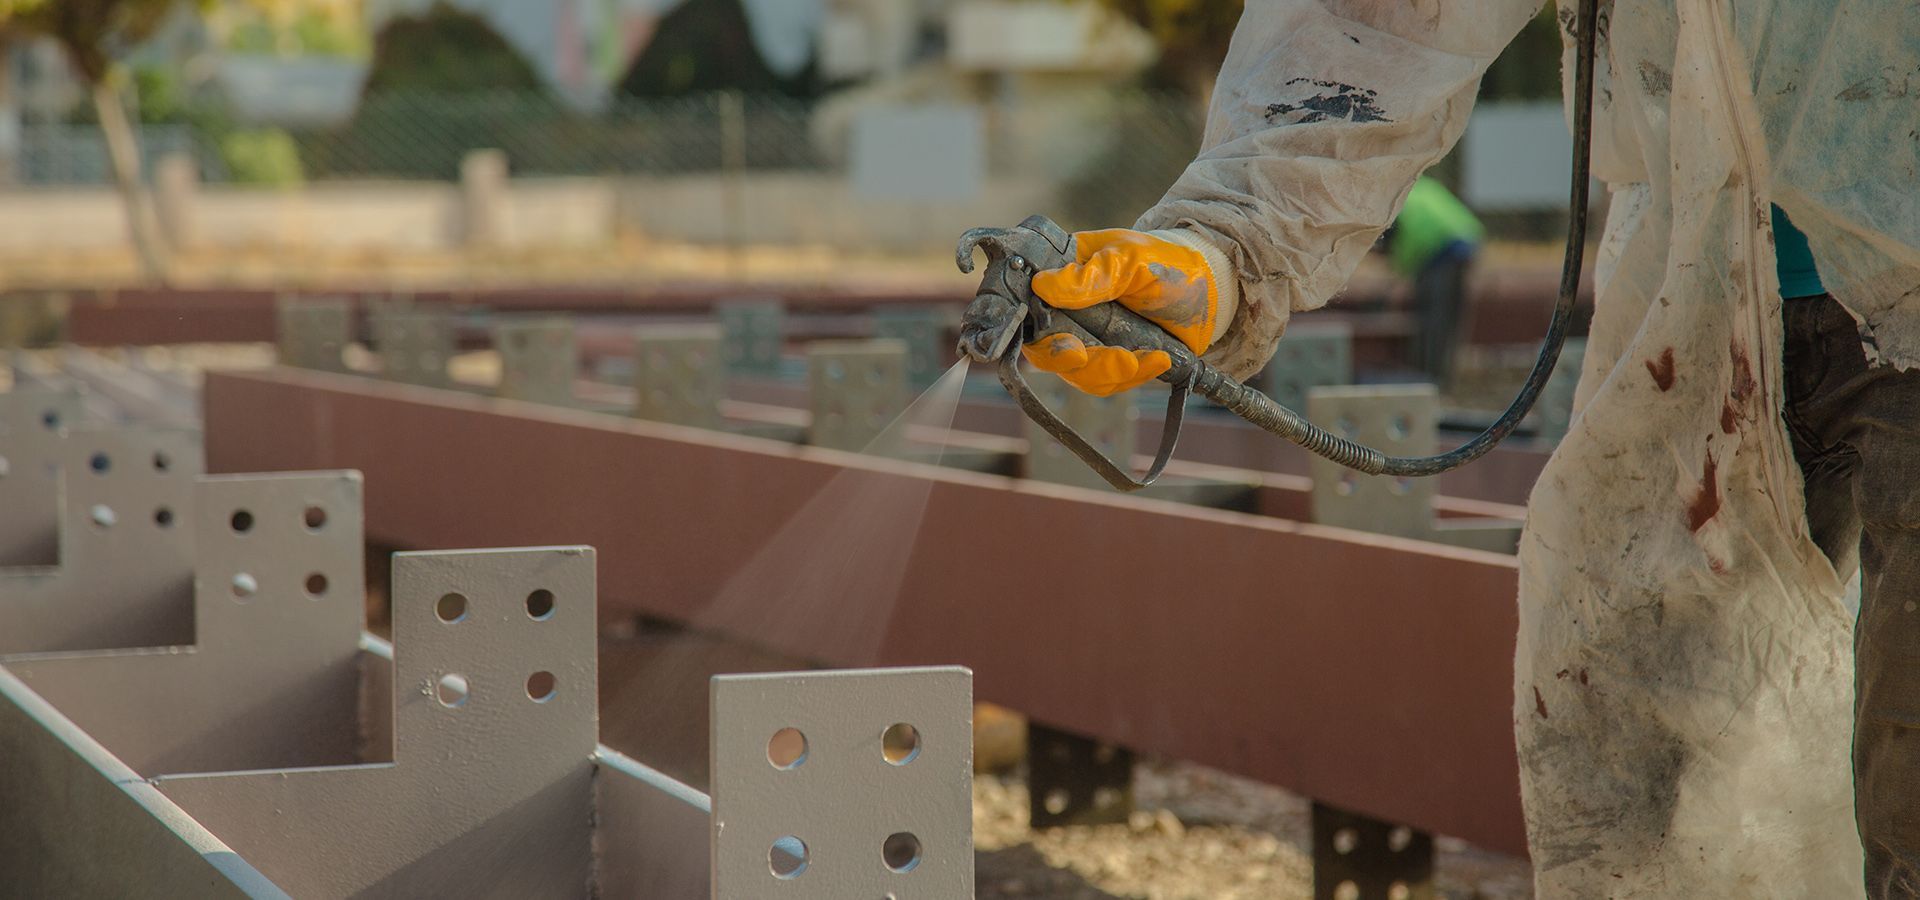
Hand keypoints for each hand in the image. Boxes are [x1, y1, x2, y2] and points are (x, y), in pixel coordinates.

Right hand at [1022, 228, 1230, 394]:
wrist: (1208, 288)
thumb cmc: (1165, 261)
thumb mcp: (1131, 258)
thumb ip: (1092, 275)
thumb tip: (1043, 286)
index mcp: (1061, 273)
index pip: (1027, 306)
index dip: (1033, 332)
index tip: (1068, 349)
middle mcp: (1066, 309)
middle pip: (1045, 349)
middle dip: (1075, 361)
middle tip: (1115, 359)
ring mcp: (1087, 337)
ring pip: (1076, 372)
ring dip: (1109, 372)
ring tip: (1148, 358)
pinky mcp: (1110, 359)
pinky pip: (1105, 381)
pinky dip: (1132, 376)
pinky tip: (1158, 360)